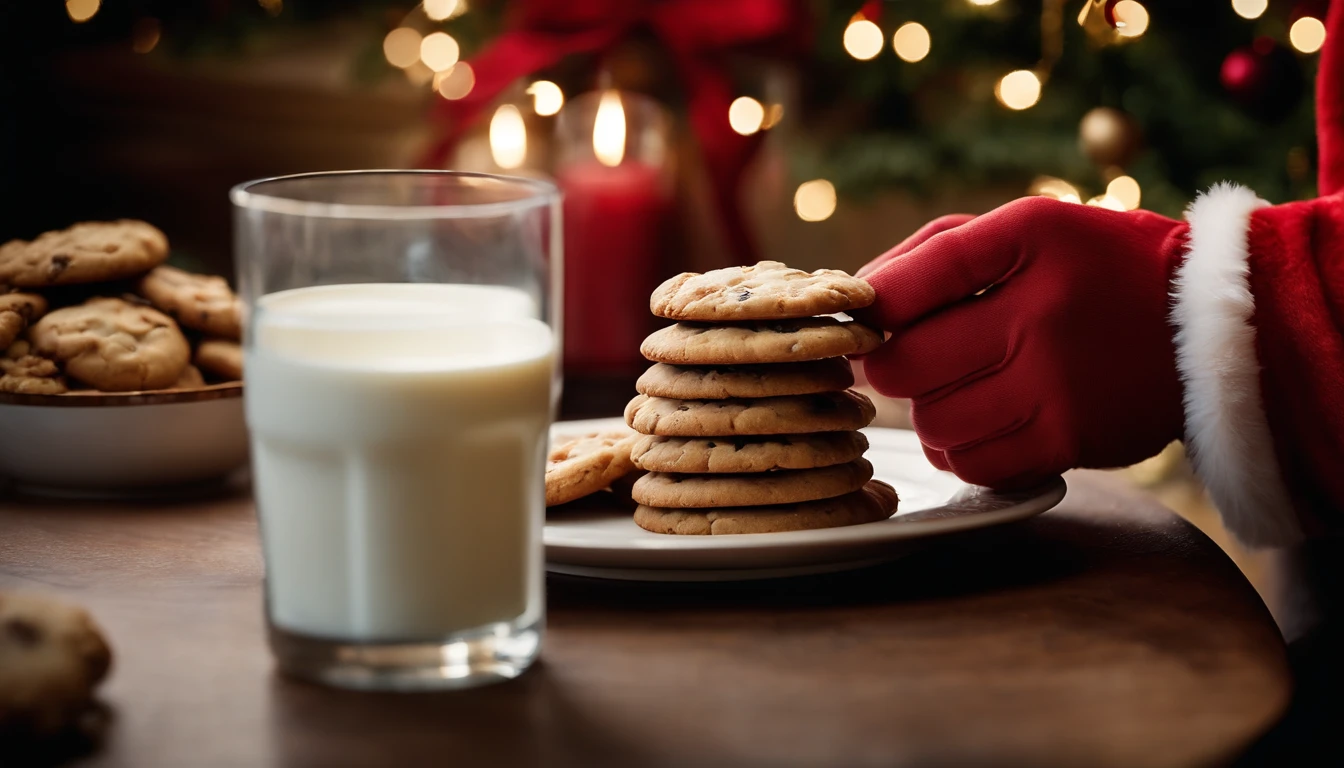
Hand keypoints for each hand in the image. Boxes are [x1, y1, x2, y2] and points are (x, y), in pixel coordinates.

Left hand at [859, 197, 1188, 487]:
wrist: (1214, 328)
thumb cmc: (1095, 269)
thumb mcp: (1026, 229)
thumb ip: (934, 252)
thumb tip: (858, 298)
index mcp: (1026, 241)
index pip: (903, 285)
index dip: (870, 308)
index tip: (872, 316)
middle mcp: (1040, 315)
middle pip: (901, 367)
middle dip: (891, 364)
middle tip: (914, 356)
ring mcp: (1056, 386)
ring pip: (930, 424)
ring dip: (930, 410)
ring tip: (965, 385)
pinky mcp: (1071, 442)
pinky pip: (971, 464)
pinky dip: (962, 448)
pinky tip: (987, 419)